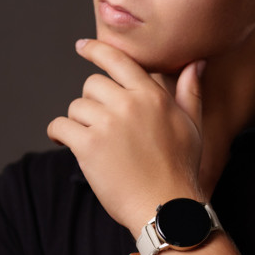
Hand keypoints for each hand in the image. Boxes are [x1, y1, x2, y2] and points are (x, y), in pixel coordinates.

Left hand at [47, 39, 204, 234]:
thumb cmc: (180, 170)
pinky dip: (59, 133)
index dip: (95, 50)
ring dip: (78, 122)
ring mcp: (107, 124)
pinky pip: (60, 126)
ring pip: (76, 107)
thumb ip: (189, 92)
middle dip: (92, 102)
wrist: (165, 207)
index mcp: (152, 95)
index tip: (81, 47)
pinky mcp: (88, 146)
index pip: (117, 60)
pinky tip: (65, 142)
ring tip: (93, 143)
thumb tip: (195, 63)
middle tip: (100, 125)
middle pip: (92, 84)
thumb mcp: (192, 127)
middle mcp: (129, 104)